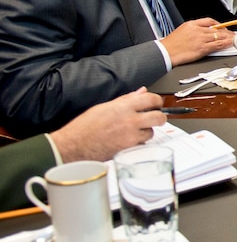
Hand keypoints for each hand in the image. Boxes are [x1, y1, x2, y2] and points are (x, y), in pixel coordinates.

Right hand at [48, 88, 164, 161]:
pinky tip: (128, 140)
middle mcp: (130, 121)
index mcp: (123, 107)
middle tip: (155, 117)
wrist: (72, 146)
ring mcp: (130, 136)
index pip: (151, 99)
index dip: (157, 100)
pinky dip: (138, 142)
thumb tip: (141, 92)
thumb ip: (126, 99)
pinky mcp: (128, 149)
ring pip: (151, 132)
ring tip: (135, 130)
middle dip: (159, 116)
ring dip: (147, 131)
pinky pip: (142, 144)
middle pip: (159, 117)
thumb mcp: (104, 107)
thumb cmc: (84, 127)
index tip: (156, 103)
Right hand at [160, 17, 235, 65]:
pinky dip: (225, 44)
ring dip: (229, 37)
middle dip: (227, 31)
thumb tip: (204, 31)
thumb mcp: (182, 30)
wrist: (165, 52)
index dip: (219, 24)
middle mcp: (197, 30)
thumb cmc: (171, 44)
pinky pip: (217, 45)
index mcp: (192, 24)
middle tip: (233, 34)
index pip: (209, 21)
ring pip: (219, 36)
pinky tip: (230, 44)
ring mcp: (200, 39)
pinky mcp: (202, 48)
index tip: (223, 27)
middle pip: (217, 29)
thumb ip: (194, 29)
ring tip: (235, 38)